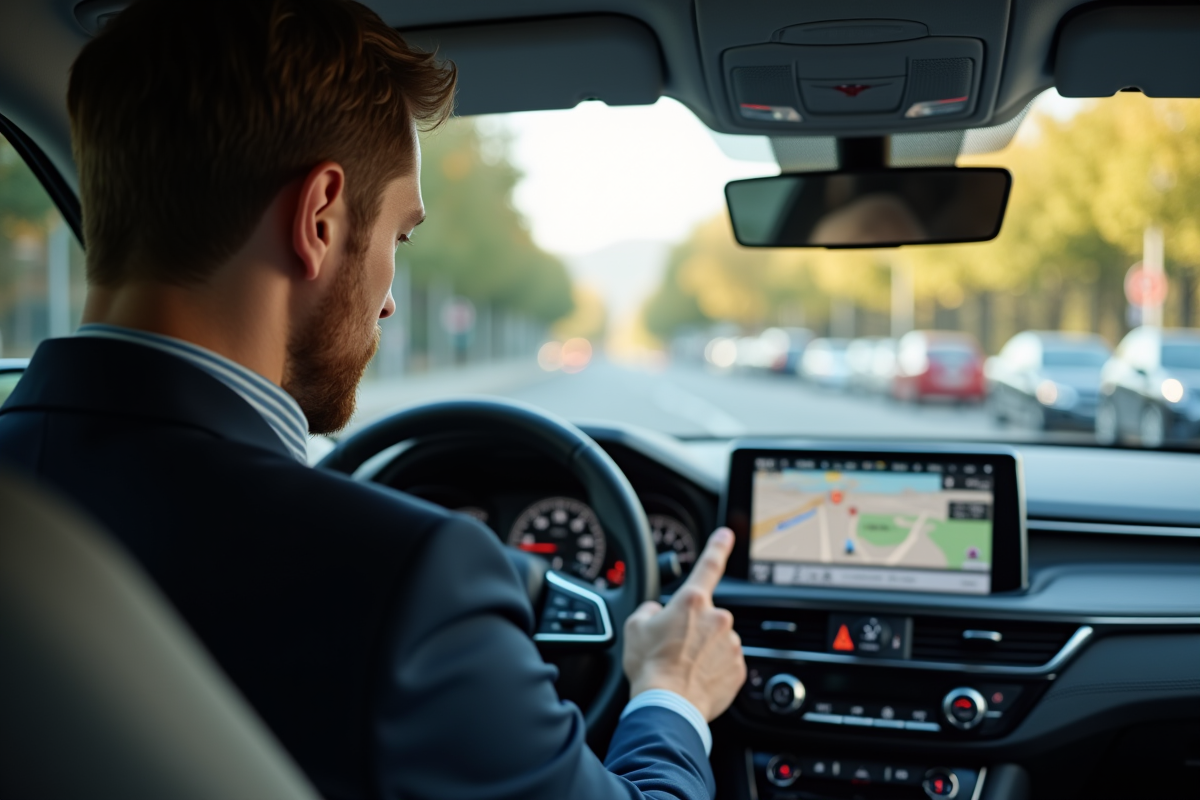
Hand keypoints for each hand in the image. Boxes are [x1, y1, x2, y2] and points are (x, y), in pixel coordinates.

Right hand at [622, 527, 745, 721]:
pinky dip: (713, 670)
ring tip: (683, 668)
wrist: (667, 705)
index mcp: (692, 602)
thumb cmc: (650, 667)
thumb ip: (650, 611)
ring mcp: (731, 644)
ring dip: (704, 650)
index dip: (717, 546)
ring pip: (717, 641)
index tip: (727, 534)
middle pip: (706, 617)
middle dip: (694, 628)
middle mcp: (717, 619)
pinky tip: (695, 680)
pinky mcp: (738, 669)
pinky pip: (725, 664)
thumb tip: (657, 612)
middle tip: (674, 648)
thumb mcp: (634, 628)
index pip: (708, 565)